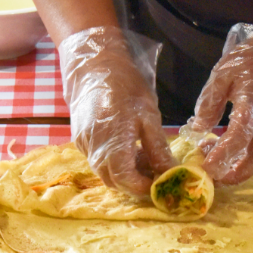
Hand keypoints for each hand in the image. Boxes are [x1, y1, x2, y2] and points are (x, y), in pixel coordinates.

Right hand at [58, 26, 173, 194]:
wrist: (93, 66)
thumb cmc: (125, 86)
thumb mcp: (149, 116)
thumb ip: (158, 149)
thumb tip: (172, 173)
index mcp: (112, 144)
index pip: (126, 181)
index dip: (144, 187)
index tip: (161, 182)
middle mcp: (94, 150)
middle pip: (115, 182)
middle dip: (136, 184)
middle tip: (156, 172)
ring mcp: (84, 146)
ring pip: (105, 173)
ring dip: (126, 173)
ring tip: (145, 157)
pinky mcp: (80, 141)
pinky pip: (98, 161)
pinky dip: (115, 163)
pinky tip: (129, 148)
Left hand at [189, 24, 252, 184]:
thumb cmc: (250, 60)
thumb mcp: (223, 73)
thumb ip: (210, 102)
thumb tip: (197, 129)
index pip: (240, 137)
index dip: (223, 155)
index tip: (205, 167)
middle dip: (232, 175)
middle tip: (208, 178)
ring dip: (236, 168)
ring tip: (209, 161)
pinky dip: (241, 158)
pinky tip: (219, 150)